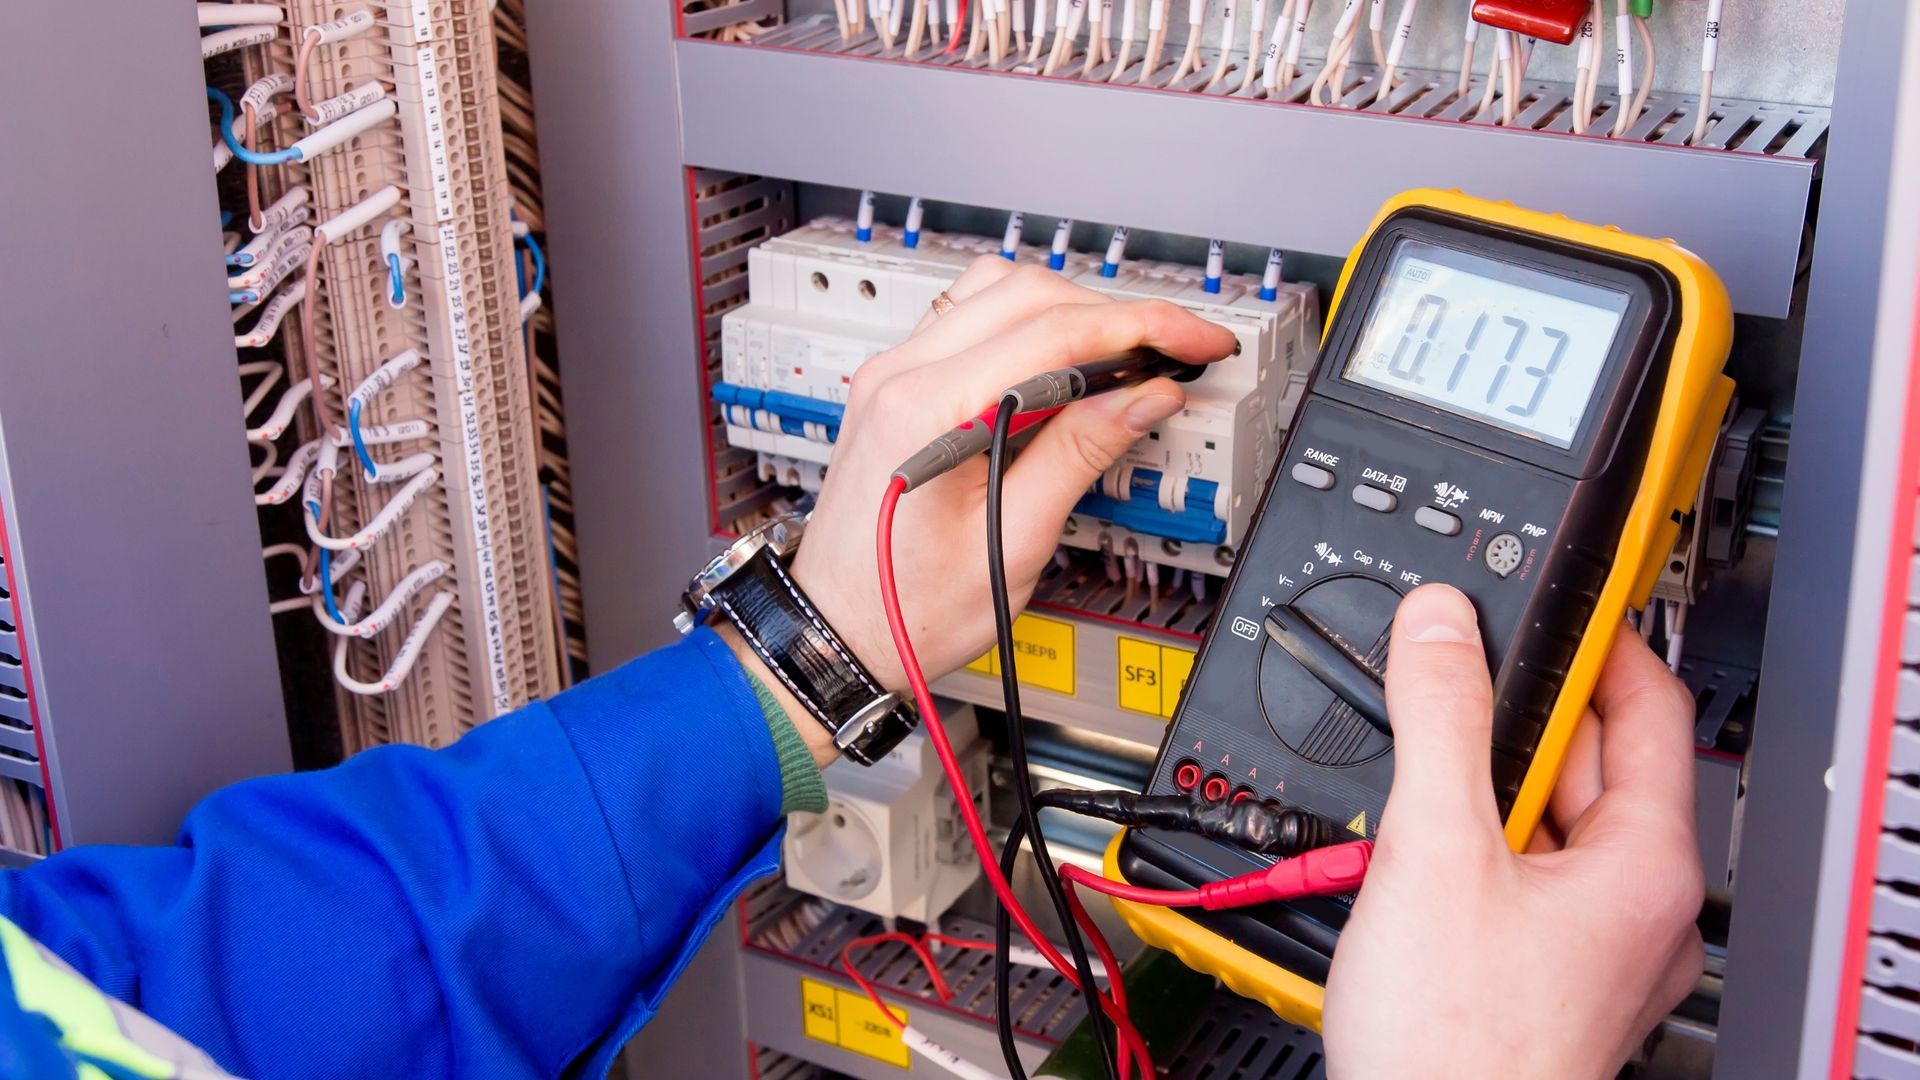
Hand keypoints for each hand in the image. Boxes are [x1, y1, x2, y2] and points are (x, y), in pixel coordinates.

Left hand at [745, 256, 1232, 759]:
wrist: (838, 631)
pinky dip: (1028, 326)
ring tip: (1125, 358)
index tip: (1195, 340)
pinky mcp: (896, 385)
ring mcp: (892, 374)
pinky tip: (1064, 365)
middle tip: (1174, 352)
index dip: (1141, 327)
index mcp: (928, 411)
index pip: (1055, 331)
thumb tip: (1143, 397)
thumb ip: (1080, 455)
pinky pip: (970, 319)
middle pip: (1028, 293)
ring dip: (1071, 311)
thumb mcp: (1014, 541)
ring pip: (998, 292)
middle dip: (1115, 314)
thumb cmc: (908, 608)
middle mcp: (900, 376)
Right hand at [1323, 585, 1704, 1078]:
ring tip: (1417, 768)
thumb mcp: (1438, 848)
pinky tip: (1412, 847)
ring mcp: (1591, 945)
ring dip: (1482, 782)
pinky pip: (1517, 874)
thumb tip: (1443, 625)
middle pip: (1588, 761)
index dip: (1597, 637)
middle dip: (1514, 714)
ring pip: (1545, 821)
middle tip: (1448, 674)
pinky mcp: (1539, 974)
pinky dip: (1469, 842)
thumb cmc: (1461, 1045)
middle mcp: (1636, 906)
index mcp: (1647, 863)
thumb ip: (1442, 720)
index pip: (1648, 704)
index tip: (1549, 595)